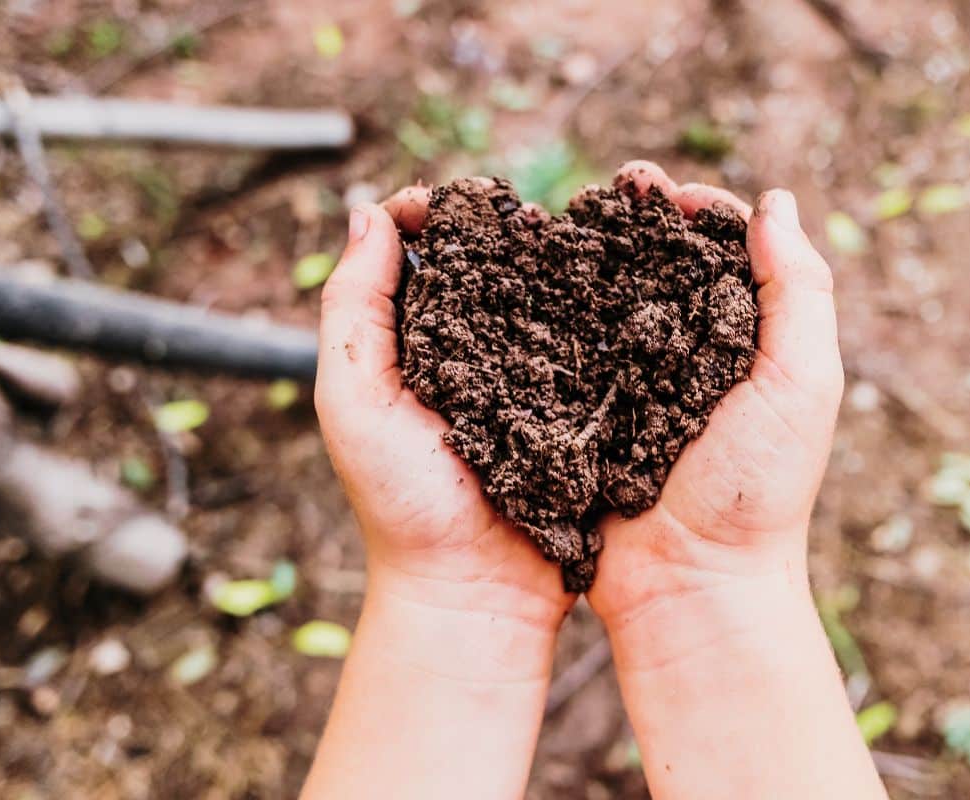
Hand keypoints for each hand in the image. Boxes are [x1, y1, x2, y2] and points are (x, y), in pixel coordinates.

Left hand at [314, 188, 573, 644]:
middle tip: (526, 210)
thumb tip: (366, 212)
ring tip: (577, 236)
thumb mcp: (353, 400)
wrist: (476, 589)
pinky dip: (599, 314)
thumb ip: (353, 308)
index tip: (453, 201)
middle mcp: (469, 351)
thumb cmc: (403, 502)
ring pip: (542, 298)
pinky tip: (617, 289)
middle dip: (502, 228)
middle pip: (484, 265)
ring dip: (558, 264)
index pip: (415, 254)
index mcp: (409, 344)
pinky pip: (588, 346)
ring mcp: (527, 376)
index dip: (429, 215)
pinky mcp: (576, 405)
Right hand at [586, 161, 843, 655]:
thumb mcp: (801, 384)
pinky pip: (570, 347)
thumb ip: (799, 292)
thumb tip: (775, 201)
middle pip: (664, 263)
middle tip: (617, 182)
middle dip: (640, 217)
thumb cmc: (755, 489)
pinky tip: (533, 279)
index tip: (669, 192)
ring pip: (612, 297)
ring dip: (594, 252)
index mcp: (748, 341)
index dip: (701, 211)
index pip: (728, 252)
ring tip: (569, 217)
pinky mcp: (588, 408)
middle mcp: (691, 352)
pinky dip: (556, 309)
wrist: (689, 583)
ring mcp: (635, 380)